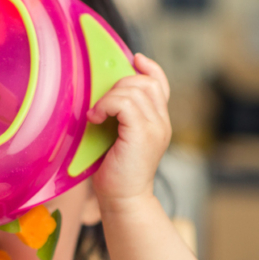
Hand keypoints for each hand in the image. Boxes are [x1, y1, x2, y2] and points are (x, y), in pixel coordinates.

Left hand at [89, 54, 171, 207]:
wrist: (123, 200)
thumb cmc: (115, 173)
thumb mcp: (117, 137)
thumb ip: (119, 116)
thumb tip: (101, 94)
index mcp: (158, 121)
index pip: (160, 83)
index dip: (149, 67)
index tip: (133, 59)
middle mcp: (162, 122)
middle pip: (145, 82)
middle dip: (119, 84)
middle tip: (101, 104)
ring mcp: (155, 127)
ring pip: (135, 89)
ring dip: (110, 97)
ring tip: (97, 115)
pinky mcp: (143, 134)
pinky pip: (125, 103)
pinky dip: (107, 105)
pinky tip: (96, 118)